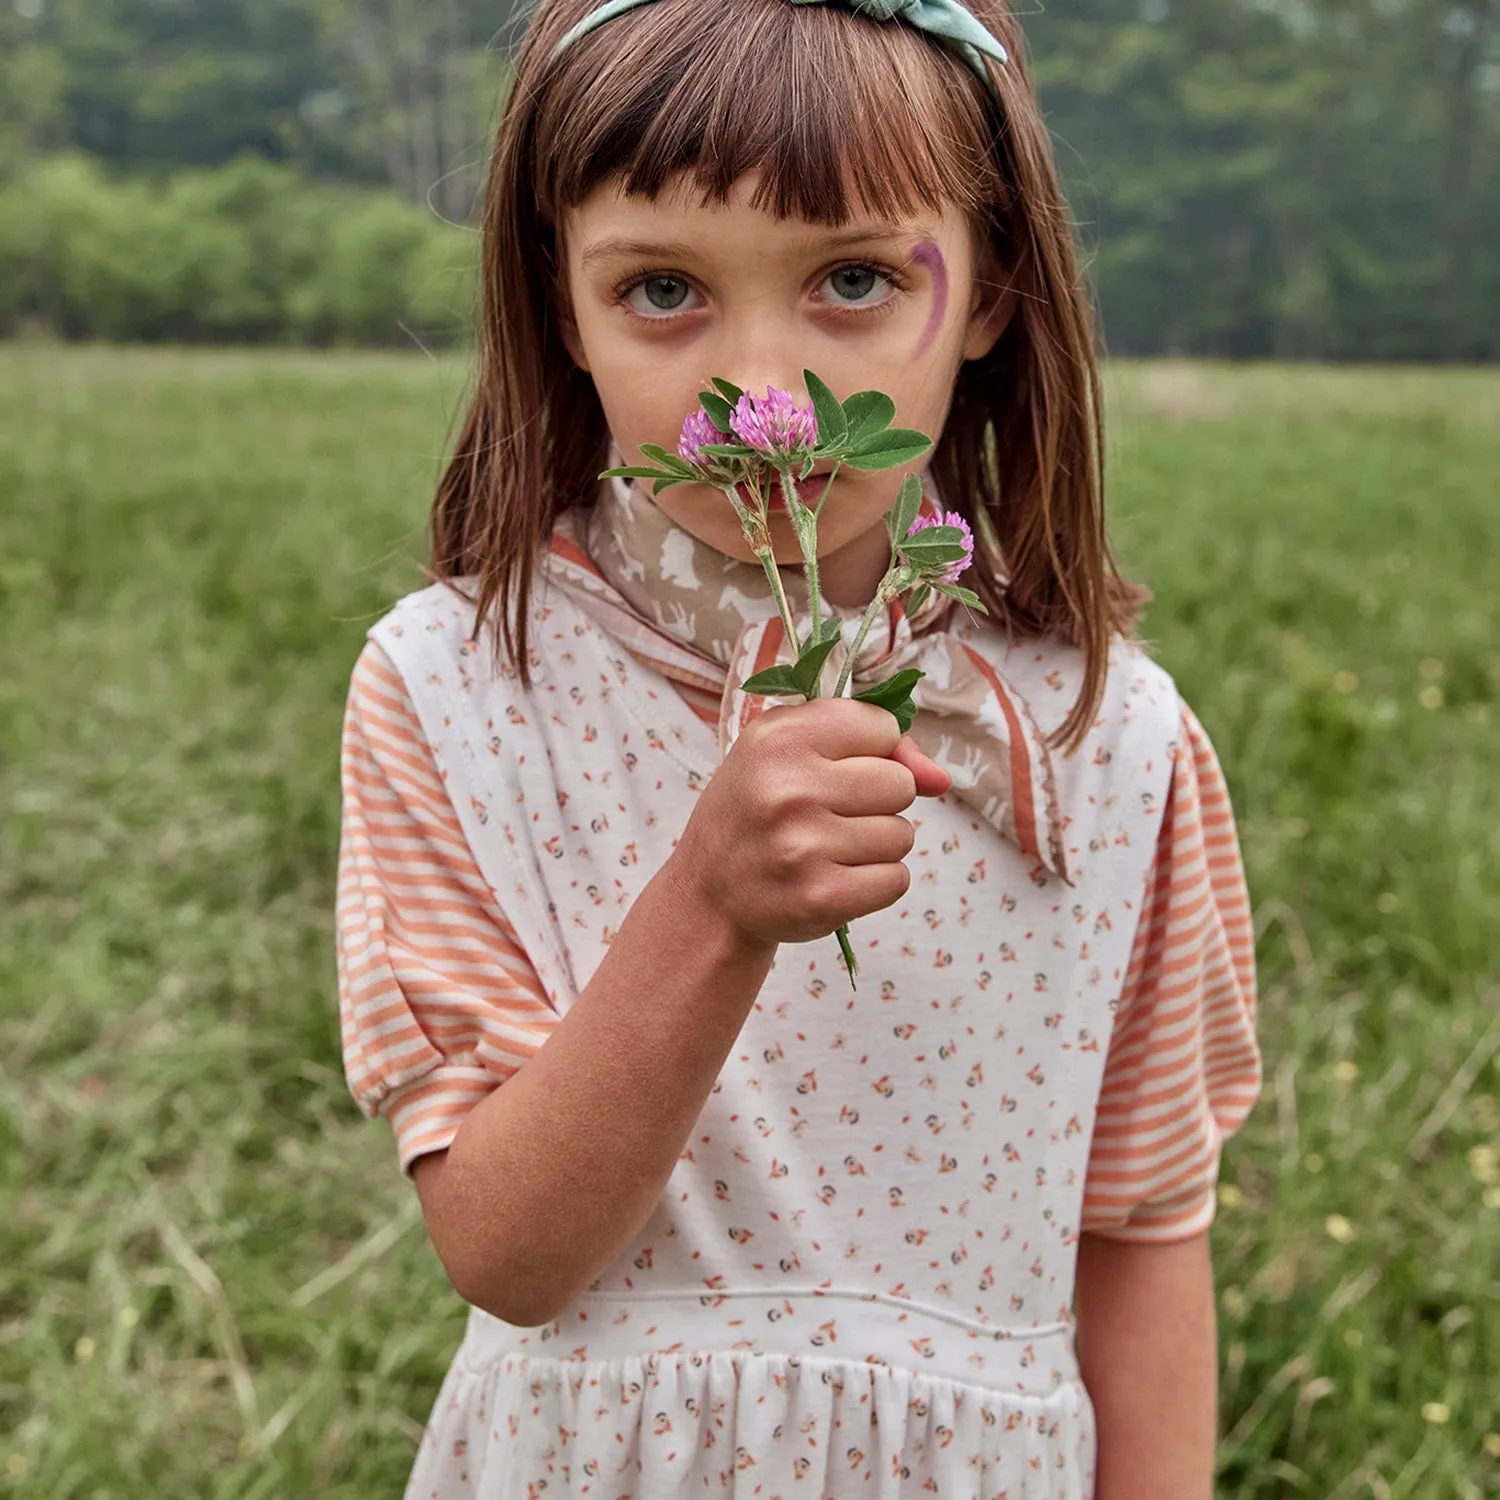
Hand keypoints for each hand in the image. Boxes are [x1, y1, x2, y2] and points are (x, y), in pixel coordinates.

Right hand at [670, 697, 952, 949]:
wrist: (709, 892)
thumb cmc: (759, 809)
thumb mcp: (792, 752)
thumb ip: (874, 746)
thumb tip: (942, 780)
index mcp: (779, 738)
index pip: (882, 727)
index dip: (871, 750)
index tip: (835, 767)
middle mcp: (790, 789)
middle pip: (900, 784)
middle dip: (878, 800)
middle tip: (830, 813)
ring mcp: (804, 847)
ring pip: (902, 835)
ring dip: (877, 844)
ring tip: (829, 847)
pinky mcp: (820, 898)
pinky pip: (896, 880)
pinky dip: (876, 882)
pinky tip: (836, 877)